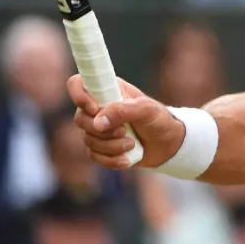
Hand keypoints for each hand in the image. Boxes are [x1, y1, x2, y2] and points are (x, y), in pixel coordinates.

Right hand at [68, 74, 184, 169]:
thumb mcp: (147, 110)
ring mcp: (96, 128)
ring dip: (110, 146)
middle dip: (101, 130)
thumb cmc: (159, 120)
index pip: (76, 84)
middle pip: (80, 118)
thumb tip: (98, 121)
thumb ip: (123, 110)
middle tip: (123, 131)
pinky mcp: (100, 147)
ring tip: (132, 144)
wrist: (168, 144)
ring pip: (88, 139)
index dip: (79, 96)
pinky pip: (94, 155)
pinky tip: (127, 159)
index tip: (95, 109)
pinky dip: (110, 160)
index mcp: (107, 89)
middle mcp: (97, 107)